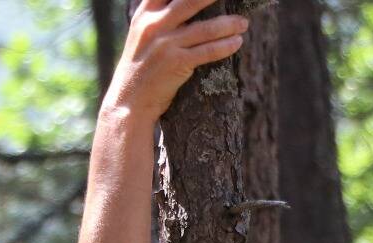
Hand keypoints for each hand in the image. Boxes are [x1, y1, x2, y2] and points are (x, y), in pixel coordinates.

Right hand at [107, 0, 250, 122]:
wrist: (129, 101)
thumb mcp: (142, 36)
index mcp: (145, 15)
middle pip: (190, 1)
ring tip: (243, 23)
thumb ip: (158, 19)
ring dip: (229, 25)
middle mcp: (154, 25)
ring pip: (205, 29)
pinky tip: (237, 42)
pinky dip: (225, 46)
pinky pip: (207, 51)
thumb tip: (185, 7)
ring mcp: (166, 44)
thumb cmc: (140, 68)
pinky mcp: (176, 64)